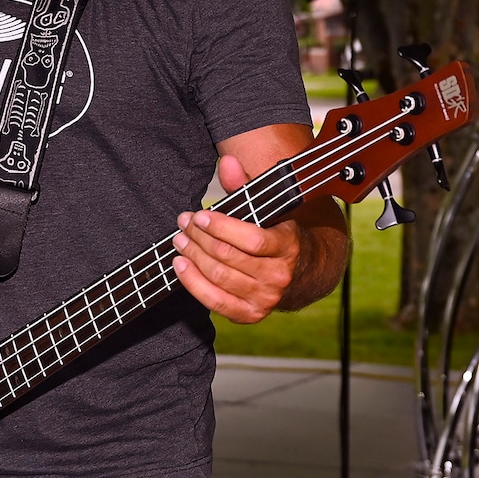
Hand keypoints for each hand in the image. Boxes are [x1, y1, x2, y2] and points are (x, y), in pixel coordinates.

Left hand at [173, 153, 300, 323]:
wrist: (298, 273)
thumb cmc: (275, 233)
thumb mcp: (267, 207)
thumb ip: (245, 185)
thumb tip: (228, 163)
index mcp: (289, 246)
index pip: (252, 240)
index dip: (222, 227)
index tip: (200, 215)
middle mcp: (280, 276)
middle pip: (229, 257)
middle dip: (200, 238)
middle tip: (184, 223)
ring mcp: (266, 299)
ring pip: (219, 277)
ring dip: (193, 256)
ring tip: (180, 240)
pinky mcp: (250, 314)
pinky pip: (215, 301)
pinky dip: (193, 283)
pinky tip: (181, 265)